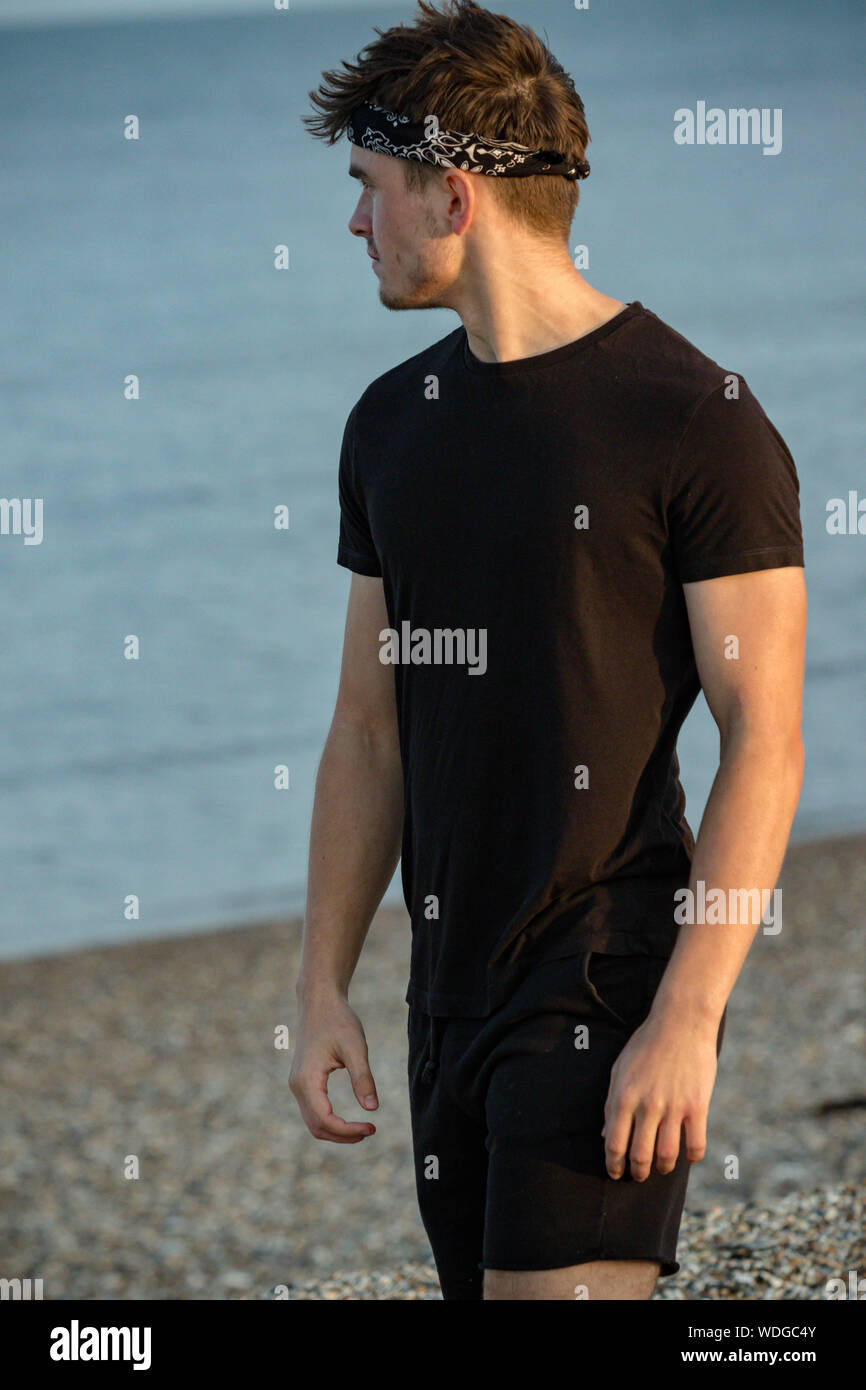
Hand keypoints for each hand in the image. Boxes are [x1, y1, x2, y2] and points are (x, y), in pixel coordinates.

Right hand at [289, 994, 378, 1143]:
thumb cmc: (338, 1020)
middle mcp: (297, 1086)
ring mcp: (297, 1084)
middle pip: (317, 1127)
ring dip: (336, 1131)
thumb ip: (363, 1079)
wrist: (319, 1001)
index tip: (372, 1127)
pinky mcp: (302, 1081)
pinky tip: (348, 1118)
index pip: (325, 1120)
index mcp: (307, 1080)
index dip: (348, 1130)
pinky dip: (330, 1121)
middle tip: (370, 1131)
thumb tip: (372, 1109)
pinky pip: (313, 1111)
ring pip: (313, 1122)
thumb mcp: (355, 1048)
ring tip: (362, 1128)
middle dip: (343, 1135)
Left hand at [601, 1009, 718, 1180]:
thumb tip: (605, 1135)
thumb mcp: (620, 1069)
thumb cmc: (646, 1044)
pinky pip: (695, 1145)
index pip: (614, 1143)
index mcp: (624, 1097)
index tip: (616, 1173)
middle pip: (640, 1156)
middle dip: (637, 1172)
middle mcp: (647, 1106)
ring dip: (663, 1168)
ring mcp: (673, 1107)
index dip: (613, 1164)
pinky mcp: (697, 1106)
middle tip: (638, 1175)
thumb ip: (611, 1103)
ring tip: (661, 1168)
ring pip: (667, 1156)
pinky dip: (691, 1157)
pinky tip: (688, 1156)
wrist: (680, 1022)